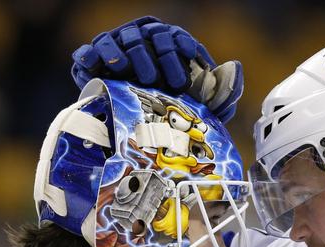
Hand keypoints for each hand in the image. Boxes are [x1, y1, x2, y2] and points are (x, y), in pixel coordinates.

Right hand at [71, 16, 242, 122]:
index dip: (179, 49)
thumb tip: (236, 69)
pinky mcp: (91, 61)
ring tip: (133, 75)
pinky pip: (88, 53)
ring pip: (122, 41)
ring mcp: (117, 49)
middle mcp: (143, 42)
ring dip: (129, 56)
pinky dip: (92, 57)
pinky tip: (97, 68)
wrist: (130, 132)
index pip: (175, 37)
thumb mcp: (200, 107)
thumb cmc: (170, 117)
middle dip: (156, 56)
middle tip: (156, 80)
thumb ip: (221, 93)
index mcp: (168, 47)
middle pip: (150, 36)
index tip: (183, 69)